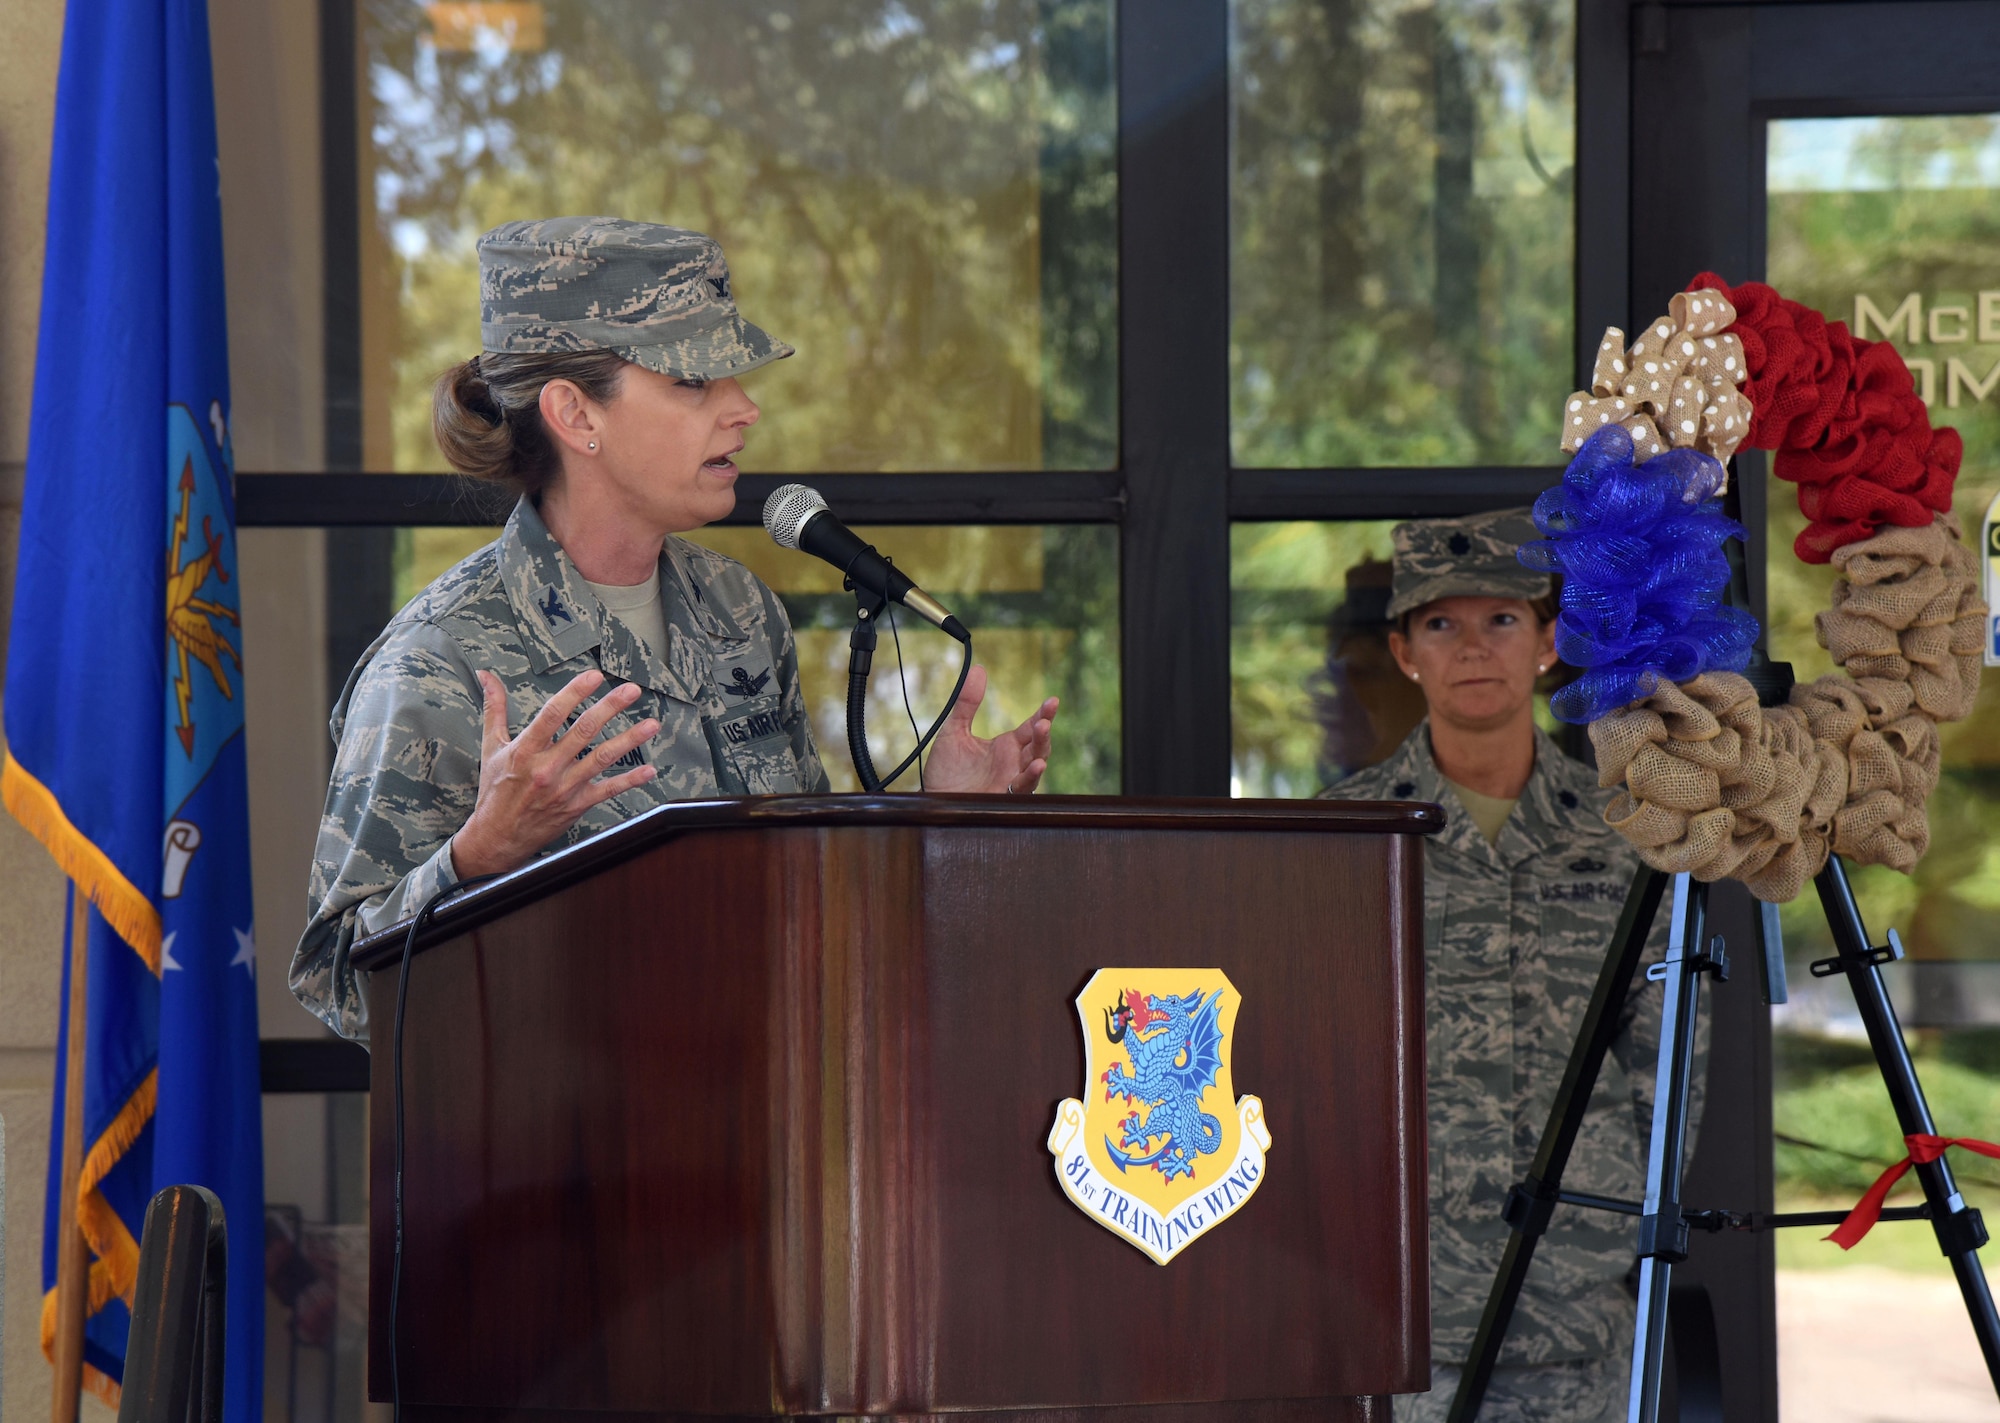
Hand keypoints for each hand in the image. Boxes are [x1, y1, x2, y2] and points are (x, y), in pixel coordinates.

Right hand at [451, 669, 660, 877]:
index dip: (575, 693)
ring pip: (602, 758)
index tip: (594, 676)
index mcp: (525, 750)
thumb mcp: (491, 747)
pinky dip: (630, 780)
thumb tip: (487, 675)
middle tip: (631, 690)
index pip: (552, 714)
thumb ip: (494, 708)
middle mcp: (547, 768)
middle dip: (610, 708)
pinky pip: (608, 791)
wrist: (496, 837)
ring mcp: (565, 787)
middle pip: (584, 731)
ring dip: (630, 740)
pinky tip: (649, 770)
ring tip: (651, 724)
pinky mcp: (577, 805)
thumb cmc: (495, 791)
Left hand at [920, 663, 1059, 794]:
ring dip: (1042, 748)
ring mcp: (1010, 780)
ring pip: (1035, 765)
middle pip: (1038, 745)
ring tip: (1043, 730)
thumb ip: (967, 703)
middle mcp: (1013, 763)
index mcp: (1006, 747)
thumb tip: (979, 669)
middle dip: (1044, 731)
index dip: (1043, 714)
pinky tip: (1036, 765)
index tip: (1052, 701)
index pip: (1030, 727)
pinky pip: (1022, 787)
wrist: (933, 800)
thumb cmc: (946, 771)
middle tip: (1046, 716)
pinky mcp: (1003, 797)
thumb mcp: (954, 730)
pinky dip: (1030, 776)